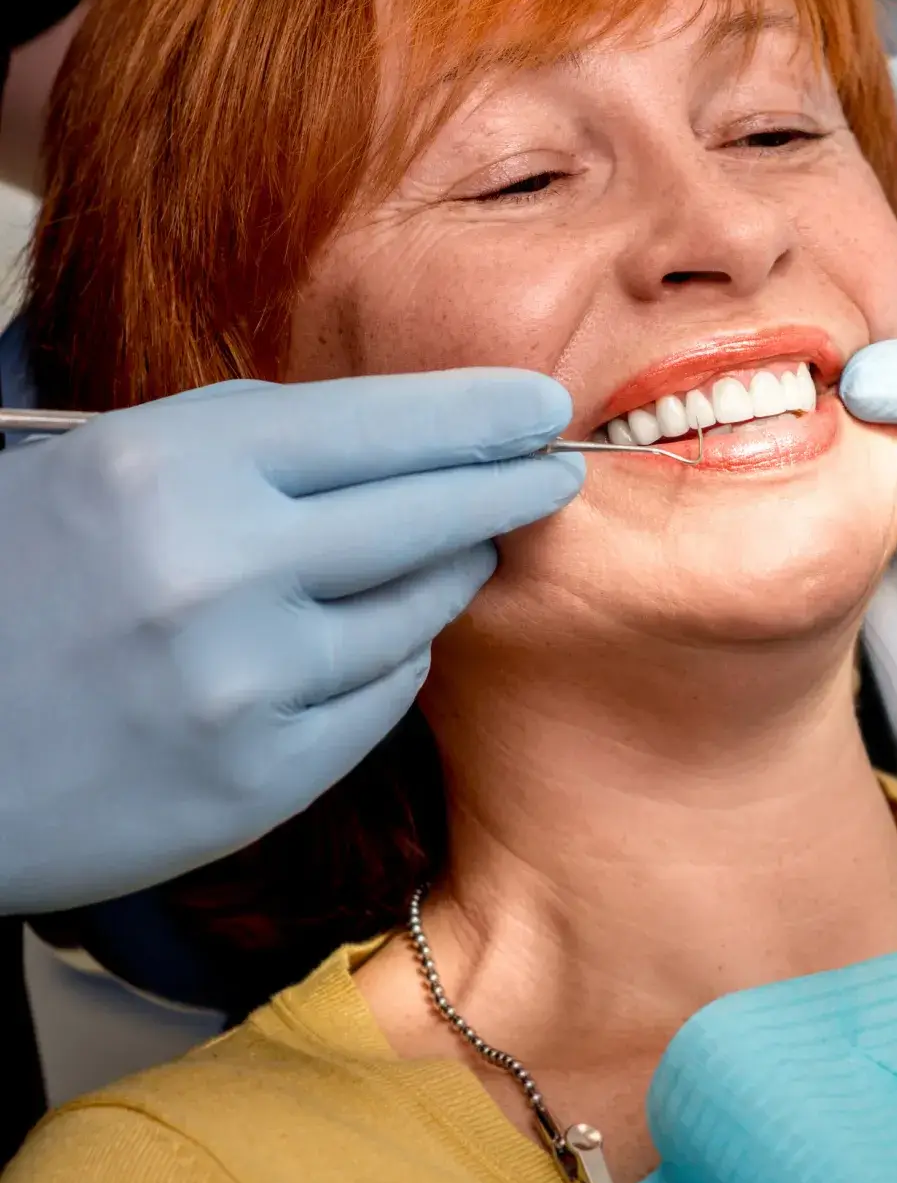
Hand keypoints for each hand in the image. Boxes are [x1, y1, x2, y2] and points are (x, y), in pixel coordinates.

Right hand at [0, 369, 581, 912]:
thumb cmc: (15, 593)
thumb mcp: (102, 474)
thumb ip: (245, 450)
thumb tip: (407, 439)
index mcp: (172, 467)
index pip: (381, 423)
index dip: (478, 412)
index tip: (543, 404)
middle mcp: (220, 570)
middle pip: (429, 512)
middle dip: (508, 486)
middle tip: (555, 470)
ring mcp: (246, 683)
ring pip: (419, 611)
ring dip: (448, 574)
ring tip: (457, 549)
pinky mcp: (260, 779)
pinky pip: (381, 696)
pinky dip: (390, 660)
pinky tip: (373, 641)